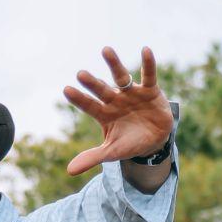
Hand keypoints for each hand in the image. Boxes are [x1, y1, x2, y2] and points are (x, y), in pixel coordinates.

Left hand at [62, 46, 172, 175]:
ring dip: (114, 64)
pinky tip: (146, 50)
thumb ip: (92, 158)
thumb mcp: (112, 152)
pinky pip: (149, 75)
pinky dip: (148, 64)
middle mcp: (115, 100)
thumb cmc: (129, 143)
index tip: (67, 90)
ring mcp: (132, 93)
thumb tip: (69, 171)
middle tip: (80, 74)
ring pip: (121, 77)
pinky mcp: (150, 90)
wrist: (154, 141)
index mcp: (104, 113)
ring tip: (105, 50)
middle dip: (92, 82)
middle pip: (102, 89)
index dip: (79, 98)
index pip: (88, 105)